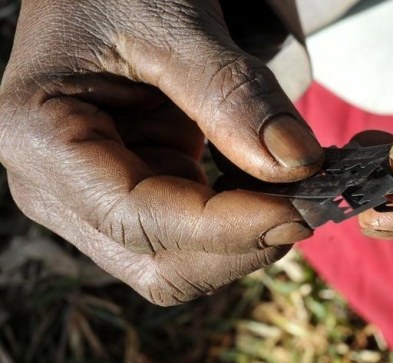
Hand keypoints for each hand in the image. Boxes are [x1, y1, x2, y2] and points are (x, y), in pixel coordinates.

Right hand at [0, 0, 322, 304]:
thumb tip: (298, 164)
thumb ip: (232, 94)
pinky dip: (238, 223)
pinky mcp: (134, 194)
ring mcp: (95, 199)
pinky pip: (191, 237)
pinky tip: (269, 188)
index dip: (226, 228)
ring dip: (244, 241)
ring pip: (179, 262)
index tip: (298, 211)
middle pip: (157, 264)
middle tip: (307, 204)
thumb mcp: (171, 21)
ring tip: (292, 192)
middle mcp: (57, 188)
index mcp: (40, 139)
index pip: (137, 219)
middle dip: (238, 245)